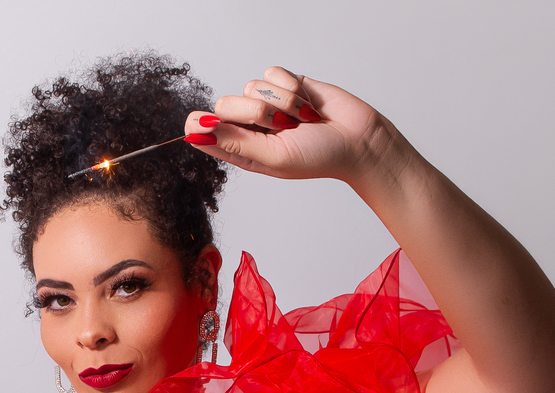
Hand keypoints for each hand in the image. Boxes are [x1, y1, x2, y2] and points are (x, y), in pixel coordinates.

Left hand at [185, 67, 390, 182]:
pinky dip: (291, 87)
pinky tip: (307, 104)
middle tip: (282, 127)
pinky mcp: (284, 84)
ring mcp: (266, 103)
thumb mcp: (273, 156)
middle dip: (256, 113)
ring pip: (251, 86)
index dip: (202, 125)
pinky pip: (272, 73)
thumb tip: (195, 133)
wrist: (358, 139)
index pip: (204, 132)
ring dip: (281, 103)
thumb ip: (233, 142)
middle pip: (224, 104)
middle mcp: (249, 126)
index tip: (210, 124)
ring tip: (301, 120)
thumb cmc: (318, 157)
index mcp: (241, 150)